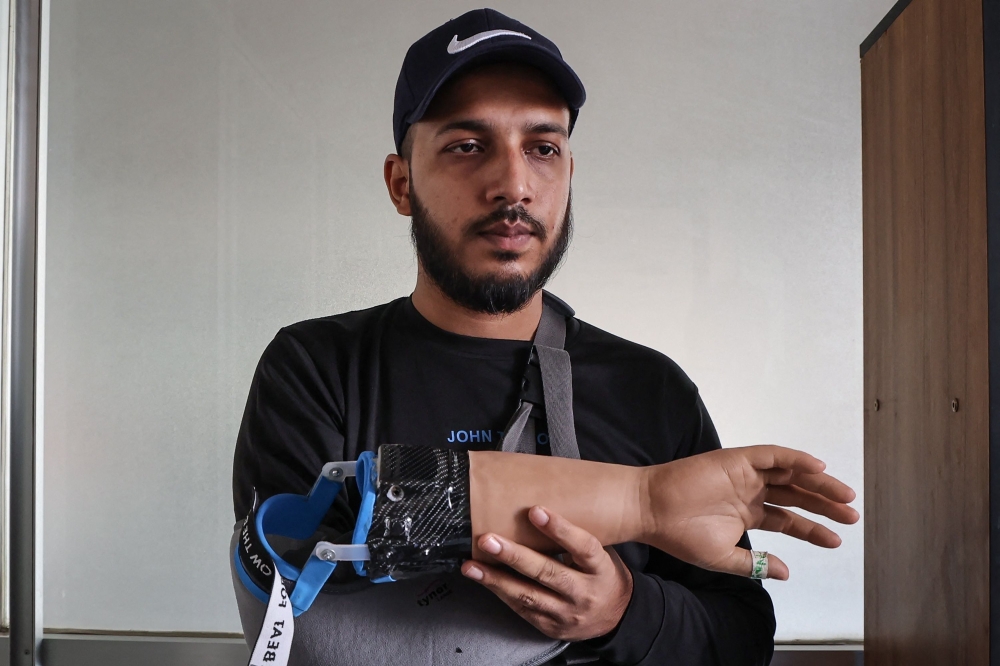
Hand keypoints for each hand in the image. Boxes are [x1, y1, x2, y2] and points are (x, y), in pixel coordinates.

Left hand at [461, 506, 632, 641]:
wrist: (617, 616)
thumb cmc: (603, 573)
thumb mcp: (602, 551)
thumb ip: (576, 535)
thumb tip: (540, 505)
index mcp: (600, 569)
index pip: (583, 547)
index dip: (560, 529)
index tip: (535, 510)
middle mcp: (584, 593)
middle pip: (548, 573)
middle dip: (514, 556)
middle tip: (488, 540)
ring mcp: (566, 613)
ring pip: (529, 596)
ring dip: (496, 579)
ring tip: (471, 565)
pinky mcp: (550, 627)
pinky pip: (521, 609)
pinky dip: (500, 592)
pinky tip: (482, 579)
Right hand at [643, 445, 858, 579]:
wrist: (652, 511)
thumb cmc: (680, 534)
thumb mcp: (722, 557)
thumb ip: (754, 563)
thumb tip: (785, 572)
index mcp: (748, 514)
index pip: (789, 519)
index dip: (814, 530)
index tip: (836, 540)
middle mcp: (751, 492)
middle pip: (797, 495)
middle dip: (825, 504)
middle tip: (852, 514)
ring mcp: (744, 475)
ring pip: (790, 474)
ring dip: (818, 482)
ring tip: (844, 495)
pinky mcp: (736, 460)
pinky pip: (771, 456)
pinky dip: (794, 459)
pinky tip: (817, 468)